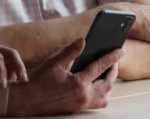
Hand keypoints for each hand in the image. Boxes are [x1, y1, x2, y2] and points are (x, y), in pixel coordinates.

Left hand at [0, 42, 27, 87]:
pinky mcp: (0, 58)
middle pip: (10, 53)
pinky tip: (15, 81)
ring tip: (22, 81)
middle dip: (18, 66)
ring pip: (13, 57)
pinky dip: (15, 71)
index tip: (2, 85)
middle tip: (23, 80)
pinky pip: (11, 63)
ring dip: (19, 68)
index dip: (1, 71)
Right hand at [6, 38, 123, 115]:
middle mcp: (83, 96)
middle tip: (114, 60)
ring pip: (106, 95)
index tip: (120, 50)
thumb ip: (70, 51)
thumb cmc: (39, 80)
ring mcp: (82, 104)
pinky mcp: (79, 108)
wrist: (29, 99)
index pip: (100, 67)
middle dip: (113, 71)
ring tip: (107, 72)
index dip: (112, 57)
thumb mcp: (54, 61)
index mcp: (78, 83)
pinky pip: (98, 102)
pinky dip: (102, 93)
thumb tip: (83, 40)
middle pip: (108, 83)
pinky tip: (98, 84)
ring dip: (109, 83)